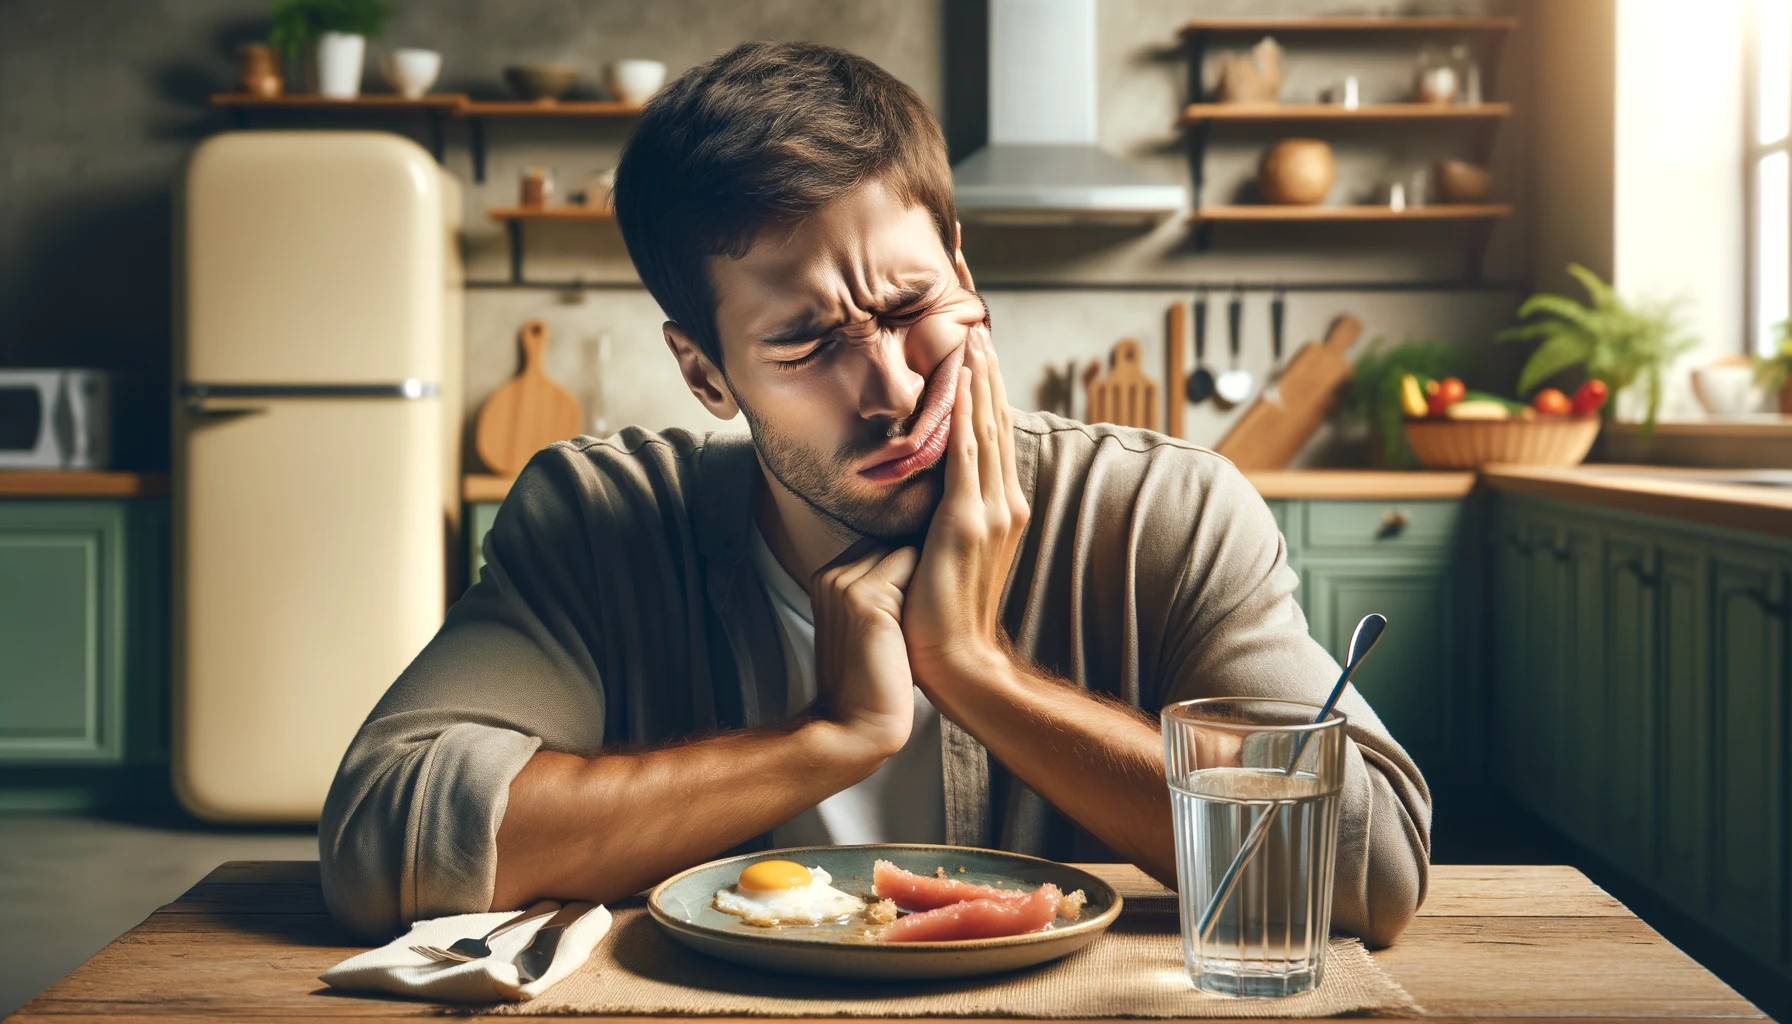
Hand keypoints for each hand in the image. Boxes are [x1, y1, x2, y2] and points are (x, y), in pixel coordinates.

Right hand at [811, 539, 919, 758]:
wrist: (857, 727)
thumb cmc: (876, 683)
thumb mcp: (874, 630)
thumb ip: (885, 594)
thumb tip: (922, 564)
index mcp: (830, 582)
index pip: (882, 546)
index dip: (910, 567)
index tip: (923, 597)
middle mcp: (831, 576)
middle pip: (893, 542)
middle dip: (918, 567)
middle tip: (927, 611)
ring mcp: (843, 584)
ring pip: (905, 548)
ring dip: (925, 577)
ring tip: (924, 621)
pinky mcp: (864, 597)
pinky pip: (911, 560)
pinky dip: (927, 584)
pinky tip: (924, 622)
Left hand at [902, 323, 1029, 688]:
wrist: (958, 662)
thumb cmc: (944, 618)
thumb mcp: (950, 556)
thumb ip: (946, 520)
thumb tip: (925, 496)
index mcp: (1004, 511)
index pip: (996, 439)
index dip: (989, 394)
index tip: (979, 355)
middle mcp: (1007, 504)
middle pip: (997, 422)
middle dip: (987, 372)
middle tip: (978, 324)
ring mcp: (992, 511)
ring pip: (986, 428)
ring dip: (978, 379)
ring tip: (971, 337)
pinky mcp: (968, 520)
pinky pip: (968, 451)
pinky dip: (967, 410)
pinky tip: (962, 380)